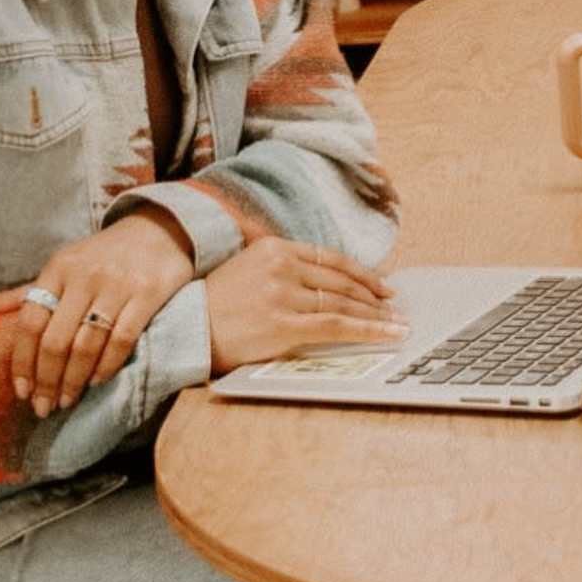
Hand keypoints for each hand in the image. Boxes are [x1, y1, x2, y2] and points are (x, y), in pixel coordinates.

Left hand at [17, 208, 196, 416]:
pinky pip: (123, 339)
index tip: (21, 392)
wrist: (159, 230)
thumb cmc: (101, 257)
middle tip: (44, 407)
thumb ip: (21, 293)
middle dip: (47, 380)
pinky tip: (98, 381)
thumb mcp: (60, 267)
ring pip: (87, 344)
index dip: (22, 362)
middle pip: (56, 339)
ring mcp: (117, 285)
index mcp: (56, 269)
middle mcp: (83, 276)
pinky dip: (108, 365)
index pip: (30, 322)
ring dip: (74, 379)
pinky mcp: (147, 293)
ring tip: (68, 400)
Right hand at [199, 230, 402, 374]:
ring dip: (376, 314)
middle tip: (395, 305)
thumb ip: (276, 261)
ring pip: (342, 303)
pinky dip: (367, 330)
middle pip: (340, 281)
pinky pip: (335, 325)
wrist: (184, 328)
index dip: (361, 272)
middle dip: (374, 295)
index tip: (381, 284)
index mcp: (274, 248)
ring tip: (398, 322)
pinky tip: (388, 333)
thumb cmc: (213, 304)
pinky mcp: (283, 324)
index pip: (330, 258)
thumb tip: (311, 268)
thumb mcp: (244, 267)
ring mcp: (283, 295)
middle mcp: (281, 266)